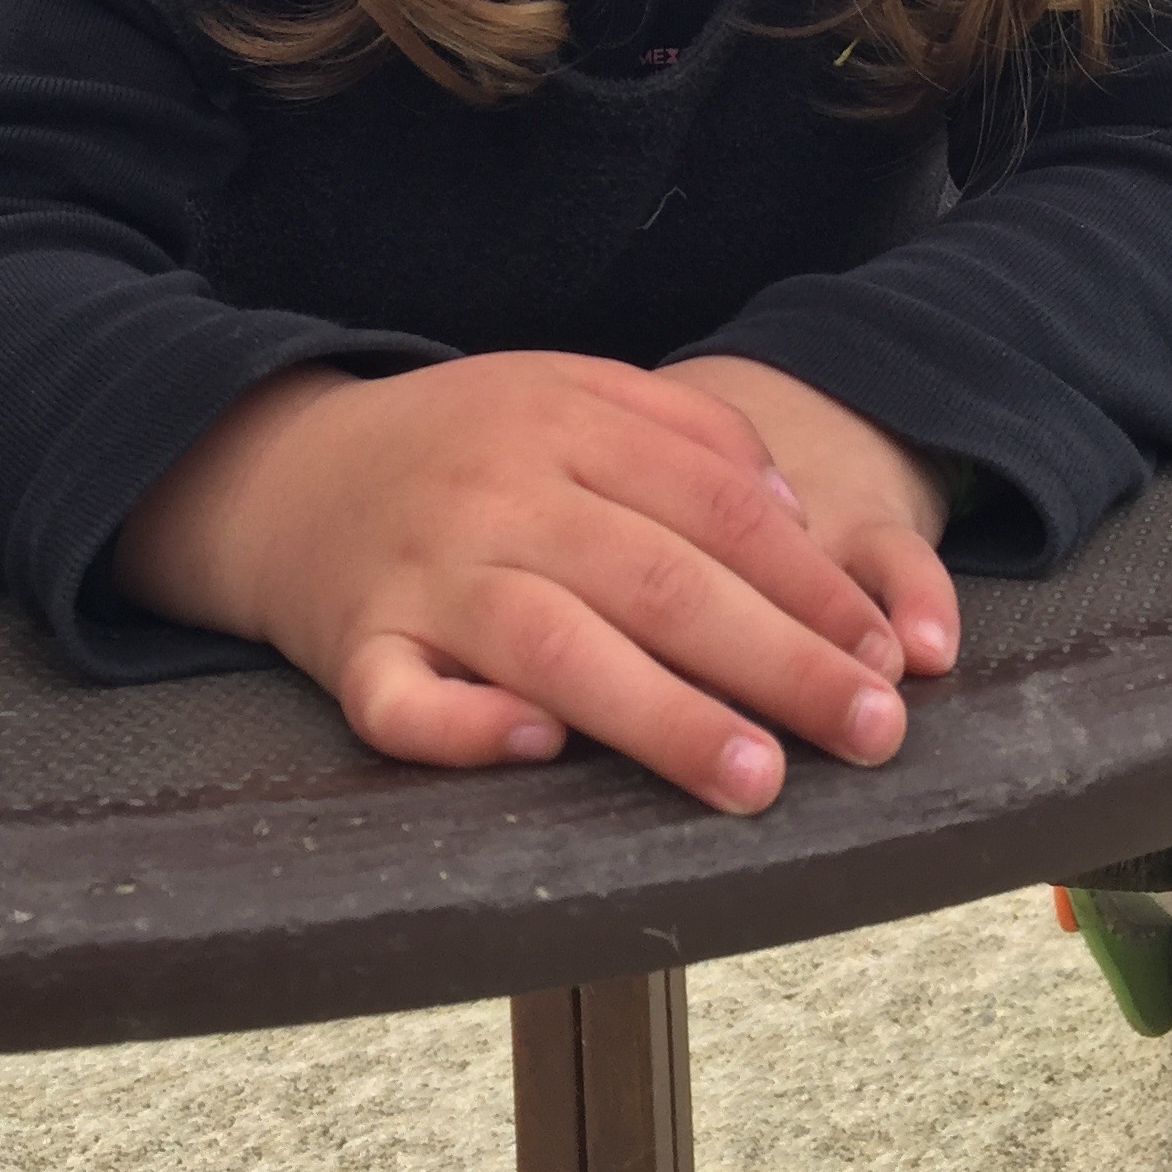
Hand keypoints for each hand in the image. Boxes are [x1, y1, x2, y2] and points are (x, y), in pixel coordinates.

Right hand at [112, 350, 913, 812]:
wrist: (286, 471)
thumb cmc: (463, 446)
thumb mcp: (571, 393)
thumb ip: (688, 436)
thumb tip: (800, 524)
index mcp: (562, 419)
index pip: (713, 504)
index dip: (809, 582)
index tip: (885, 656)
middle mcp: (499, 493)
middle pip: (656, 577)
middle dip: (776, 659)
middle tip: (869, 729)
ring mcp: (425, 573)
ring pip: (553, 644)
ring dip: (660, 714)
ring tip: (755, 778)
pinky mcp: (355, 647)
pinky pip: (400, 700)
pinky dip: (461, 728)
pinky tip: (535, 750)